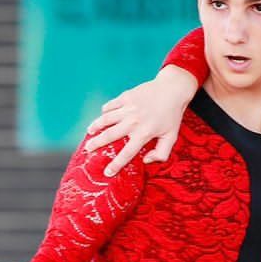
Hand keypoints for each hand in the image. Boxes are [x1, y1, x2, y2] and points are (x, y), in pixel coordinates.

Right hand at [81, 66, 199, 176]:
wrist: (172, 89)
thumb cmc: (172, 115)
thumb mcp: (172, 137)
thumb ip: (161, 153)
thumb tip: (145, 161)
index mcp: (143, 133)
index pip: (126, 153)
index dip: (116, 165)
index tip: (107, 172)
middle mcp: (133, 121)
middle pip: (109, 135)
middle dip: (96, 144)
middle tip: (88, 149)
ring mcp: (128, 108)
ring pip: (106, 119)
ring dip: (95, 126)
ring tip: (89, 132)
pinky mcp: (126, 97)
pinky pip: (111, 105)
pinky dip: (105, 111)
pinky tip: (102, 115)